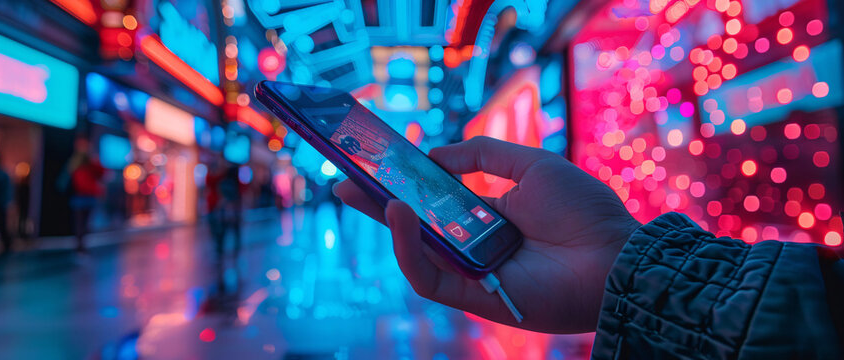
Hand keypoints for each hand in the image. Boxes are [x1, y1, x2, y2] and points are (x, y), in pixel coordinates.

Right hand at [334, 136, 640, 332]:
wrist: (614, 253)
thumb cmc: (582, 209)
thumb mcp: (530, 164)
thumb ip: (482, 155)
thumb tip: (435, 156)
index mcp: (485, 215)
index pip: (433, 200)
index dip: (402, 182)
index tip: (375, 162)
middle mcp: (473, 245)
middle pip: (414, 227)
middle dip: (375, 203)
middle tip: (343, 180)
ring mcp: (471, 272)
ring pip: (413, 253)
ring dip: (387, 223)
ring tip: (369, 192)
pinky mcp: (472, 297)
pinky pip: (428, 278)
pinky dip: (408, 249)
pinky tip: (400, 215)